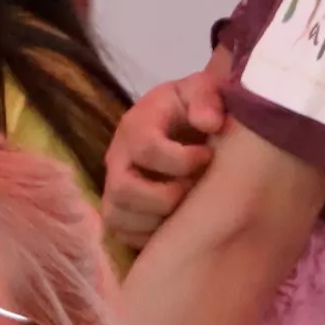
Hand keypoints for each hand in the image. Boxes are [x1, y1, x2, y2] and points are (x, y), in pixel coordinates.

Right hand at [101, 60, 229, 255]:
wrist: (184, 123)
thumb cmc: (194, 108)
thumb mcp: (203, 89)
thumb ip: (206, 97)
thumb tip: (210, 123)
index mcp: (136, 126)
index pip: (145, 148)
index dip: (180, 159)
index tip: (207, 155)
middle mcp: (117, 159)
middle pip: (122, 188)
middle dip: (164, 197)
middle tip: (193, 188)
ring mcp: (114, 187)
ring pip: (117, 216)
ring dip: (155, 219)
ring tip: (184, 208)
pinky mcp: (119, 210)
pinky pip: (121, 234)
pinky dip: (148, 235)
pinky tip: (173, 223)